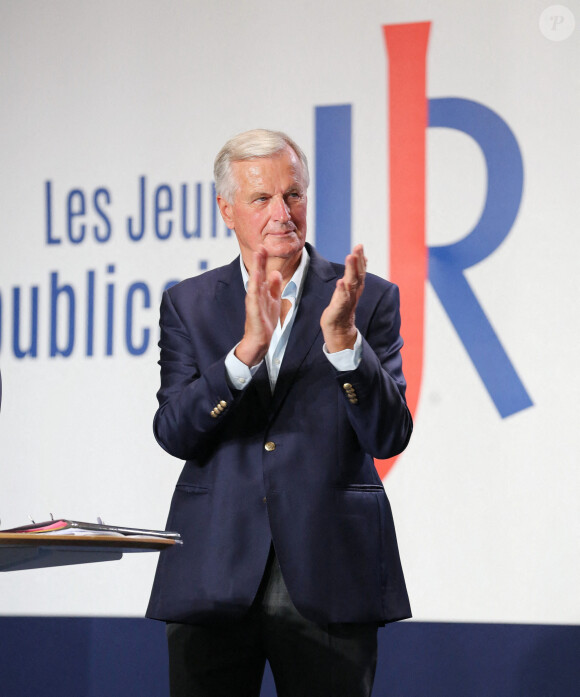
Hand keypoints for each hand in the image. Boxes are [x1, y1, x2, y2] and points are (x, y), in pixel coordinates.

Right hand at [235, 247, 282, 366]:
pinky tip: (255, 278)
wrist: (259, 339)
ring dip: (257, 268)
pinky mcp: (253, 310)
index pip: (262, 272)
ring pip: (255, 281)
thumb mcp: (272, 300)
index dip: (263, 260)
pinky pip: (254, 297)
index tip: (265, 246)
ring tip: (258, 255)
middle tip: (261, 246)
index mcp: (261, 290)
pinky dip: (254, 287)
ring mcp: (254, 301)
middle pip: (258, 273)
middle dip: (259, 260)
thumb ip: (274, 286)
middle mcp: (256, 293)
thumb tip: (276, 272)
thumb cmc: (264, 321)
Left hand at [320, 244, 366, 351]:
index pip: (360, 271)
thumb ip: (356, 274)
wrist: (339, 331)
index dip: (360, 258)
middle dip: (358, 261)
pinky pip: (342, 299)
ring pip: (351, 284)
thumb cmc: (343, 308)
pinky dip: (342, 291)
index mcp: (356, 288)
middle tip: (358, 247)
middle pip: (357, 275)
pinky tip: (340, 282)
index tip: (360, 245)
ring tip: (350, 257)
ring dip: (351, 270)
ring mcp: (347, 301)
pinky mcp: (339, 310)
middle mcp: (353, 293)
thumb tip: (363, 258)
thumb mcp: (350, 289)